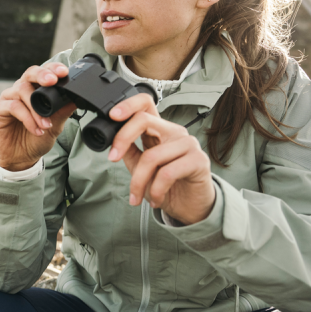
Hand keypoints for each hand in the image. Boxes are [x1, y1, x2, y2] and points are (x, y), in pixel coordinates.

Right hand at [0, 63, 77, 170]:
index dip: (53, 69)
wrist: (21, 158)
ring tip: (46, 125)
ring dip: (36, 108)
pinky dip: (27, 118)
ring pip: (22, 90)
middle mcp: (21, 90)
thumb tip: (76, 98)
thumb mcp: (55, 125)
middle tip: (52, 81)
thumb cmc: (36, 138)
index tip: (64, 72)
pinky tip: (36, 130)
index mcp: (35, 90)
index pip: (43, 72)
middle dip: (42, 75)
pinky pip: (13, 107)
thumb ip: (63, 111)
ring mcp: (9, 98)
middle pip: (29, 73)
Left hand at [106, 94, 215, 224]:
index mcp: (160, 130)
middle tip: (112, 158)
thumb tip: (112, 140)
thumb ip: (129, 151)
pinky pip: (167, 173)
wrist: (190, 207)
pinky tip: (156, 199)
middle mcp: (174, 132)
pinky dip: (156, 190)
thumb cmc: (168, 185)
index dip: (127, 105)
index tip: (112, 117)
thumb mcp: (140, 167)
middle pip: (144, 120)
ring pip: (151, 156)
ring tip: (137, 195)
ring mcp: (188, 144)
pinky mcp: (198, 160)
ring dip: (138, 182)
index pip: (145, 104)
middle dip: (122, 139)